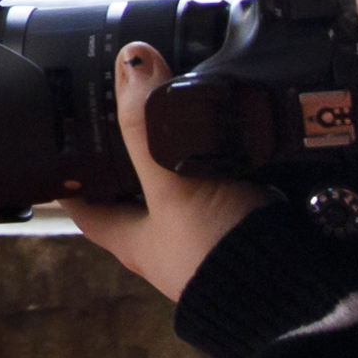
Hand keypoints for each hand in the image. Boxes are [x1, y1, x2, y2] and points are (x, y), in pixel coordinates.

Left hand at [61, 40, 261, 307]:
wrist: (294, 294)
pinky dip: (233, 158)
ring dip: (187, 148)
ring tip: (186, 100)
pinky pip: (230, 184)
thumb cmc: (220, 259)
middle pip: (134, 186)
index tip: (63, 130)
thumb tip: (131, 63)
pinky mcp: (246, 223)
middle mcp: (166, 237)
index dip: (69, 169)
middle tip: (131, 100)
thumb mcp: (173, 187)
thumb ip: (150, 129)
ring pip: (184, 181)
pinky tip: (240, 132)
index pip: (82, 200)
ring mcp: (207, 232)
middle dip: (134, 148)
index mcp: (132, 237)